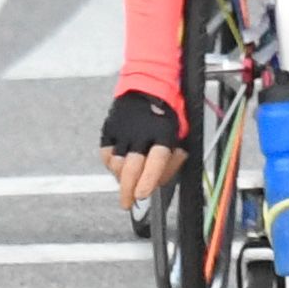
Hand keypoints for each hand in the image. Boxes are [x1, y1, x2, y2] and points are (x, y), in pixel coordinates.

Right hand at [103, 86, 183, 203]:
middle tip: (128, 203)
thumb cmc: (169, 111)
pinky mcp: (109, 130)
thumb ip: (175, 156)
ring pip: (116, 163)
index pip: (156, 160)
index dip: (149, 179)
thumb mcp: (182, 131)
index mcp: (163, 133)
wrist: (148, 84)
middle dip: (128, 190)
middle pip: (131, 167)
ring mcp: (123, 131)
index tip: (143, 194)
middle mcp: (141, 133)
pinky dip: (111, 165)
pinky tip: (118, 169)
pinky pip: (106, 155)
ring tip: (127, 185)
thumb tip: (163, 179)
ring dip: (121, 178)